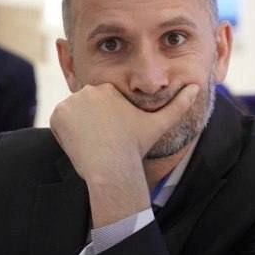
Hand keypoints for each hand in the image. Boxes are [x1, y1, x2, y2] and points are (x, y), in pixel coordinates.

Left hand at [50, 84, 198, 224]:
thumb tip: (197, 88)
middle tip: (101, 142)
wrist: (111, 167)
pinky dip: (65, 134)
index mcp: (109, 88)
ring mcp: (70, 102)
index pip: (100, 103)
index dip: (105, 121)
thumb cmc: (135, 147)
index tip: (112, 135)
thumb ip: (179, 105)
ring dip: (77, 127)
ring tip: (92, 143)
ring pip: (71, 115)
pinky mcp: (57, 115)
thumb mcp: (160, 124)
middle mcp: (88, 90)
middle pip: (85, 108)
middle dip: (90, 123)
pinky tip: (79, 144)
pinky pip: (58, 123)